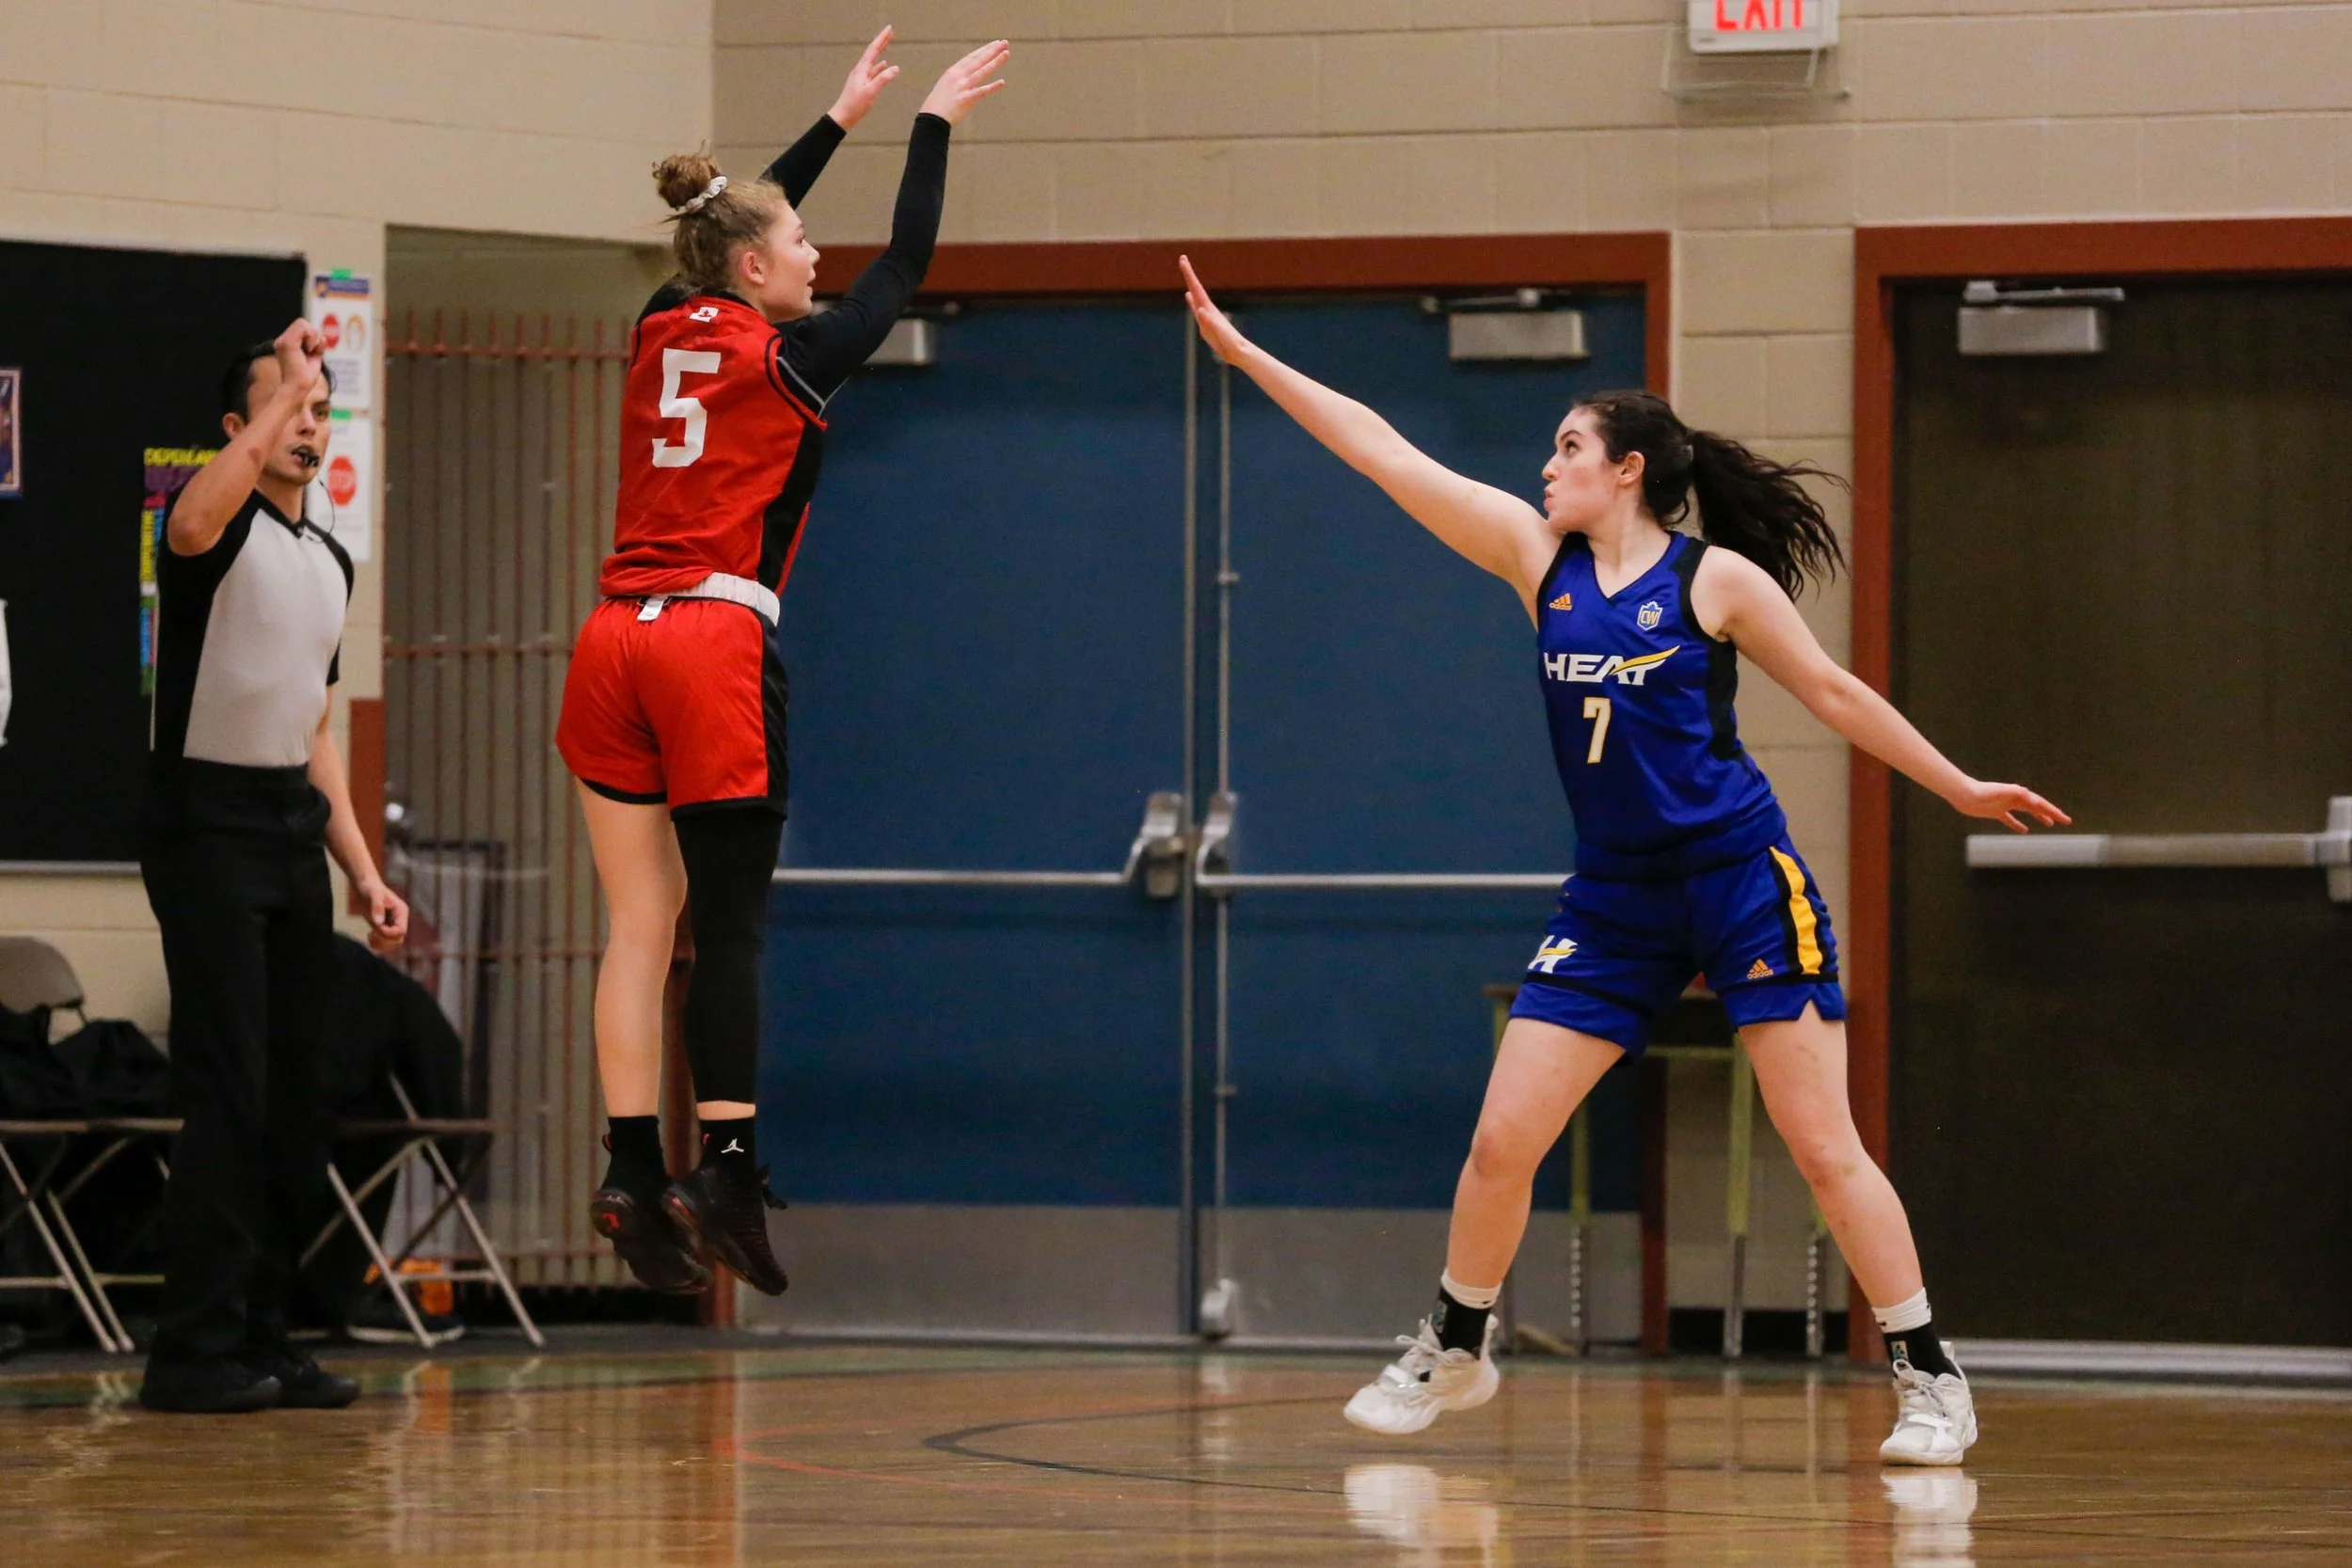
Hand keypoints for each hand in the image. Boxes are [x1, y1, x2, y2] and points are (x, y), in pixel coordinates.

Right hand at [273, 318, 324, 396]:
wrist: (297, 388)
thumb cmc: (305, 379)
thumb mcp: (313, 358)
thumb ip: (316, 346)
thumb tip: (322, 337)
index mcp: (287, 344)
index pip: (303, 330)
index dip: (314, 339)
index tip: (314, 352)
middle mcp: (282, 341)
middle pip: (304, 324)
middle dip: (314, 337)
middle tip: (311, 352)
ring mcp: (283, 341)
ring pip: (303, 323)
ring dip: (313, 338)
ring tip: (309, 352)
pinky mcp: (287, 342)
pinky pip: (303, 326)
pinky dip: (312, 338)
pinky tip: (309, 350)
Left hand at [358, 877, 409, 950]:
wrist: (365, 884)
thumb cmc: (369, 887)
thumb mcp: (373, 895)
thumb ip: (377, 907)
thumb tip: (378, 923)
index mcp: (401, 911)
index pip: (401, 931)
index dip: (388, 933)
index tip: (374, 927)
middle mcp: (400, 919)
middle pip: (398, 939)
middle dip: (384, 940)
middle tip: (370, 933)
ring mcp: (393, 923)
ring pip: (394, 943)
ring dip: (382, 944)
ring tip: (370, 935)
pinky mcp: (385, 926)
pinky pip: (387, 942)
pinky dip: (378, 944)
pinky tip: (369, 936)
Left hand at [828, 26, 898, 129]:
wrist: (843, 116)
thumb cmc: (855, 105)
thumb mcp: (870, 92)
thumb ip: (883, 79)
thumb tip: (895, 67)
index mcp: (862, 69)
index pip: (873, 50)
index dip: (882, 38)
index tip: (889, 29)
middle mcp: (861, 70)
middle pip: (872, 52)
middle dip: (881, 41)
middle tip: (890, 31)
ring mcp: (861, 77)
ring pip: (873, 60)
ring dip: (881, 51)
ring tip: (887, 43)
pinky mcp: (862, 84)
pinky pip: (873, 70)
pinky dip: (879, 65)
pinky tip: (884, 64)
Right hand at [920, 38, 1009, 126]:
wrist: (931, 119)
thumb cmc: (937, 105)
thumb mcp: (946, 86)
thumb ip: (958, 79)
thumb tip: (967, 75)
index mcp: (953, 72)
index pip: (972, 57)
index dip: (985, 49)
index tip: (996, 43)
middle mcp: (958, 76)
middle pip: (978, 60)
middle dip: (992, 50)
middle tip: (1005, 43)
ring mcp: (962, 87)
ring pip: (982, 71)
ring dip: (995, 62)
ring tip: (1006, 53)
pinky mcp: (966, 99)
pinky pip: (981, 91)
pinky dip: (992, 87)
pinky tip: (1002, 82)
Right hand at [1180, 256, 1249, 365]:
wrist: (1236, 351)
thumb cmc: (1229, 343)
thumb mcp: (1218, 332)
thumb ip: (1209, 322)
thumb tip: (1200, 309)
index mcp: (1208, 309)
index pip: (1196, 287)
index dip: (1189, 274)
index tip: (1183, 259)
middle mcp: (1207, 308)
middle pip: (1195, 287)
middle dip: (1188, 273)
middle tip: (1182, 258)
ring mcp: (1206, 314)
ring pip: (1195, 295)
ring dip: (1190, 284)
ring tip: (1186, 274)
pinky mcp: (1205, 322)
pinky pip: (1195, 307)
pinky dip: (1191, 299)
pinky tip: (1188, 296)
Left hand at [1949, 779, 2069, 833]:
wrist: (1963, 794)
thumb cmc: (1982, 792)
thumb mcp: (2002, 792)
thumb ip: (2017, 793)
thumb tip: (2032, 797)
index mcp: (2019, 794)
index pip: (2040, 804)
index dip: (2053, 811)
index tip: (2065, 819)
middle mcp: (2014, 798)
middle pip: (2037, 807)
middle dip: (2051, 813)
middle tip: (2065, 821)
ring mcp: (2005, 805)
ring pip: (2026, 812)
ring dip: (2038, 817)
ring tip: (2049, 824)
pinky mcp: (1995, 812)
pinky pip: (2010, 819)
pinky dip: (2018, 825)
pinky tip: (2024, 831)